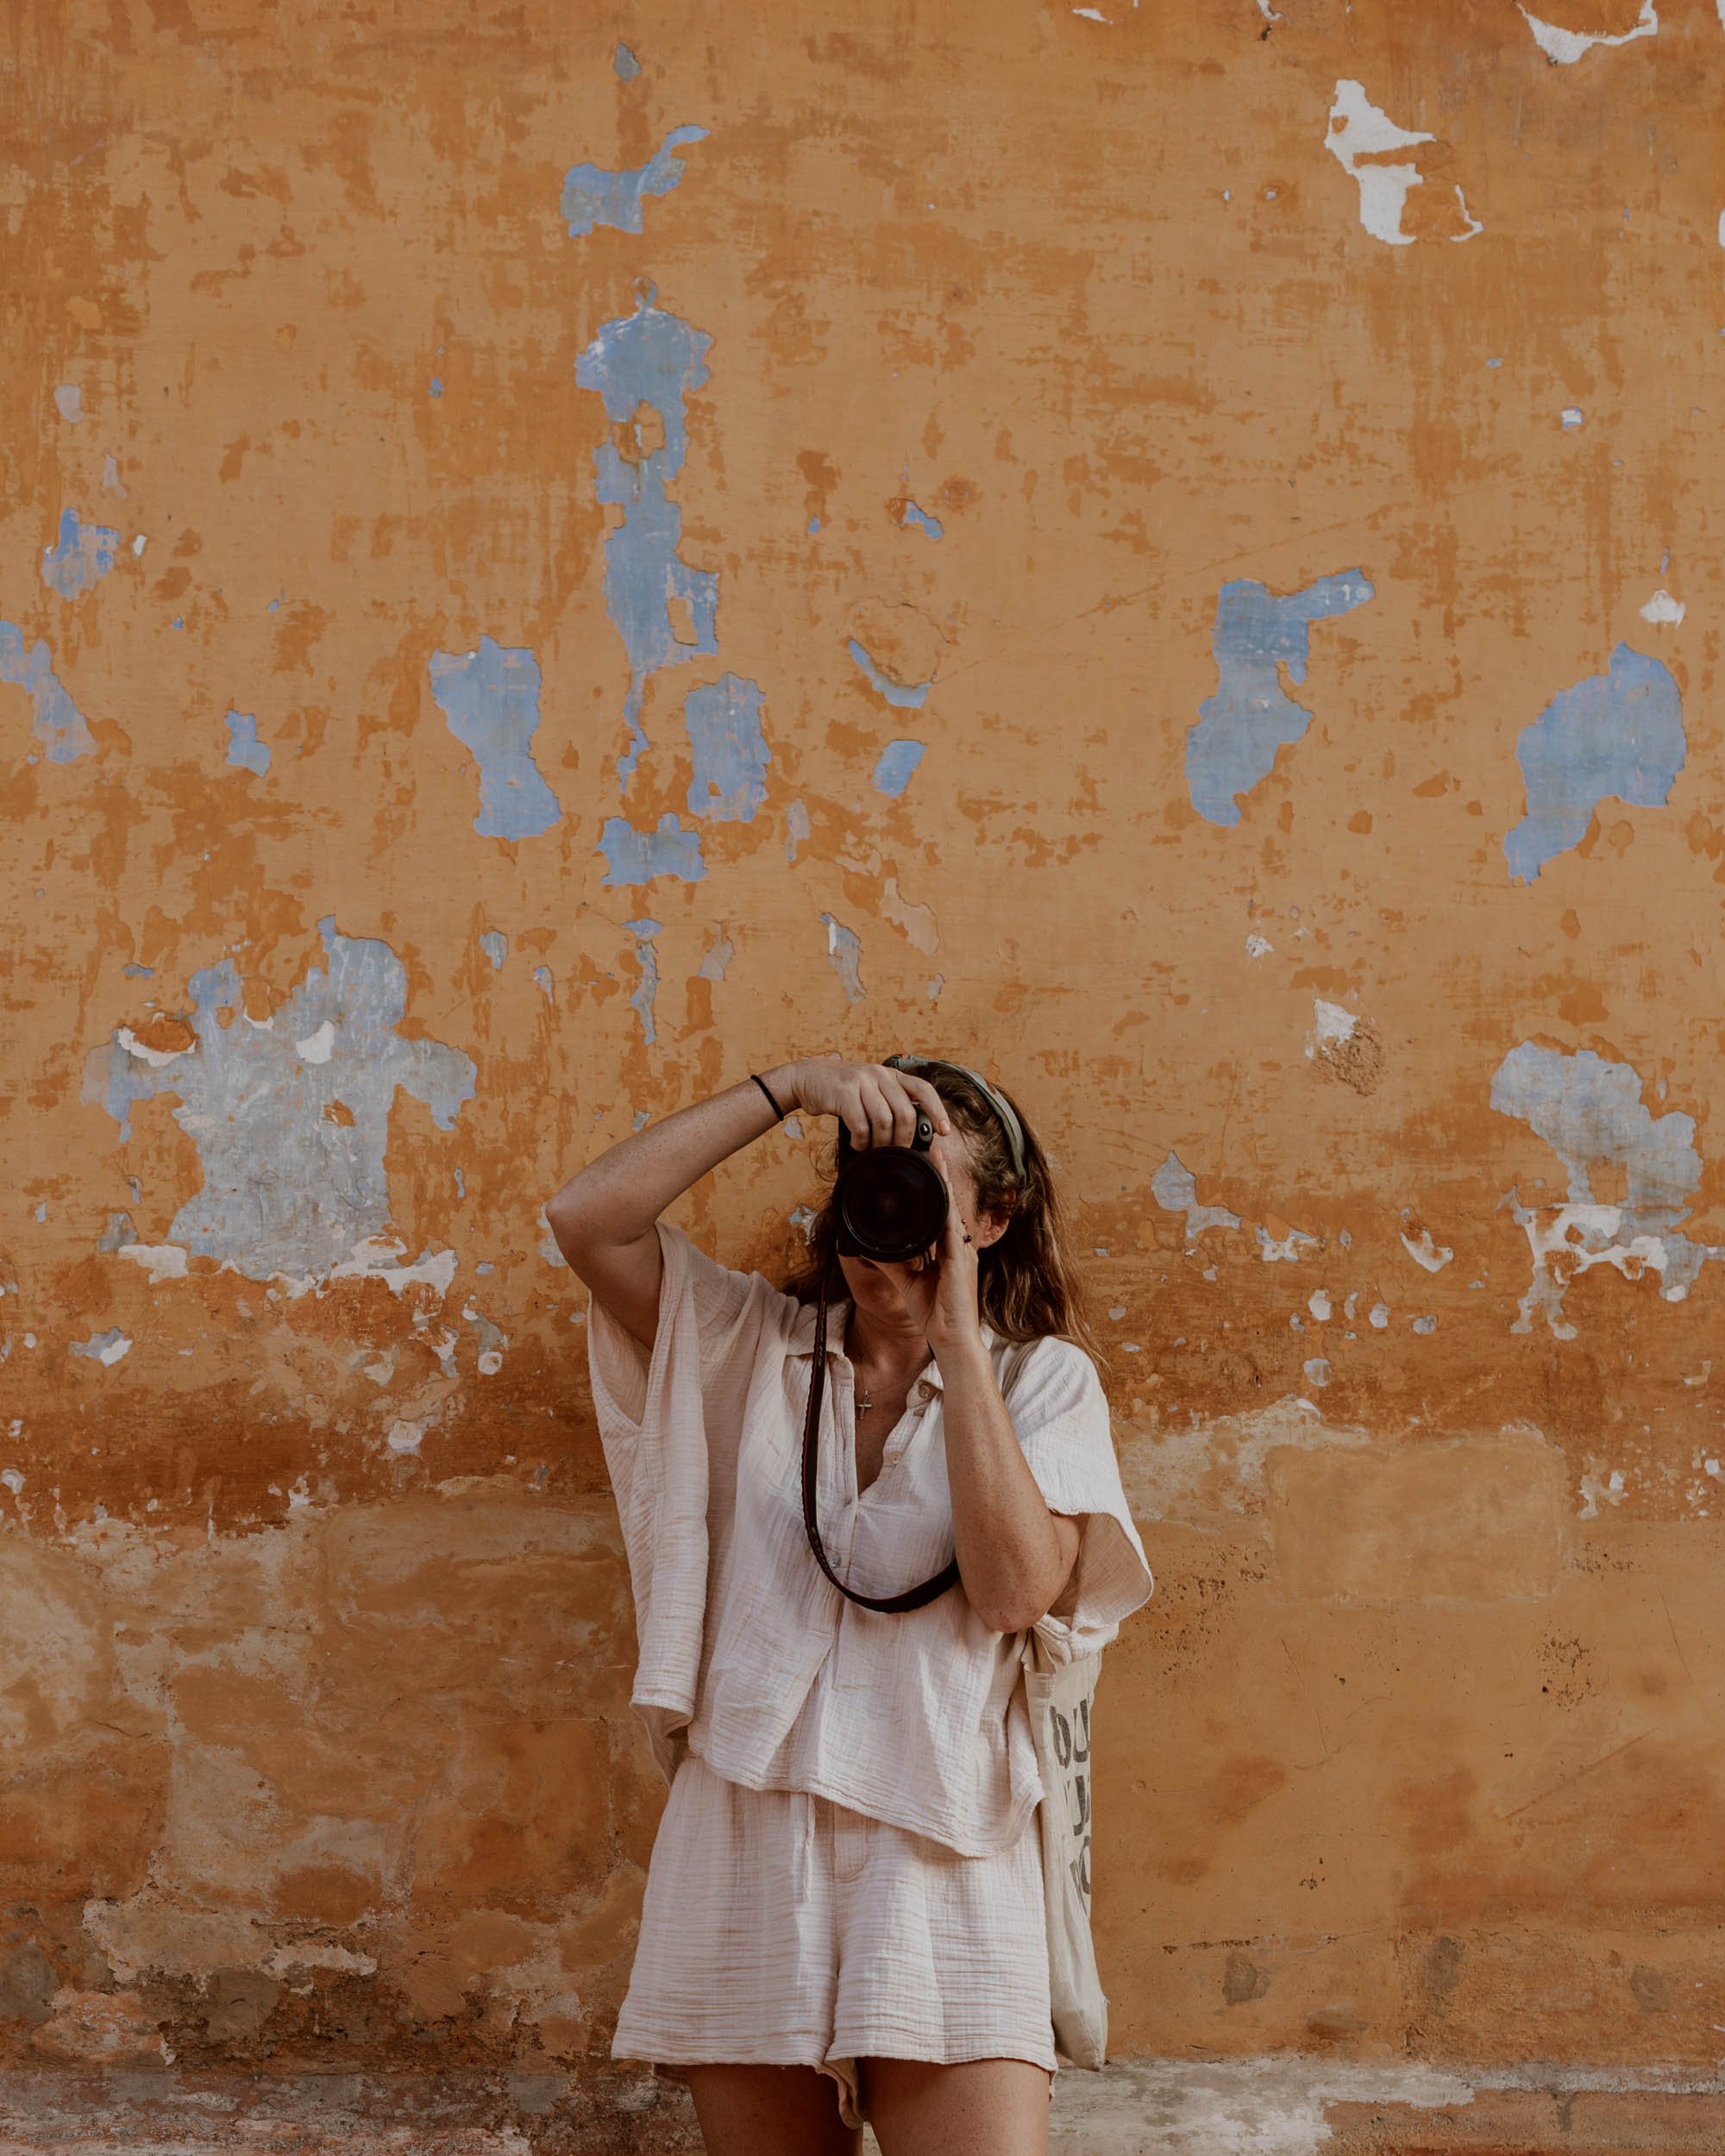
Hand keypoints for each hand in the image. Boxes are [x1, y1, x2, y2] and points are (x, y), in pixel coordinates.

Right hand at [781, 1056, 950, 1148]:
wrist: (806, 1078)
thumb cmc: (841, 1091)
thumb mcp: (869, 1089)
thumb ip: (888, 1102)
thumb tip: (908, 1134)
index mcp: (890, 1074)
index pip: (923, 1089)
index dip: (937, 1110)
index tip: (944, 1131)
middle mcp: (879, 1074)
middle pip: (905, 1112)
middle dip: (903, 1139)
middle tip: (896, 1152)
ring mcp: (861, 1081)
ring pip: (884, 1120)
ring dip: (881, 1142)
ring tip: (873, 1149)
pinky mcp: (843, 1092)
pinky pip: (861, 1124)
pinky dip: (862, 1141)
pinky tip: (858, 1144)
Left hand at [881, 1159, 985, 1356]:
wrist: (951, 1339)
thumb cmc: (937, 1315)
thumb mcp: (909, 1284)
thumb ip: (896, 1264)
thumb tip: (876, 1249)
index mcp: (951, 1251)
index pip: (943, 1213)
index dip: (938, 1189)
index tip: (928, 1166)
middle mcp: (960, 1247)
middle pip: (950, 1204)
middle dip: (943, 1176)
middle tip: (933, 1149)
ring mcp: (964, 1252)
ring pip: (953, 1209)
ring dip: (945, 1182)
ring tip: (937, 1158)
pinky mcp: (961, 1261)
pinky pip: (953, 1228)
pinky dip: (946, 1207)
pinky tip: (941, 1191)